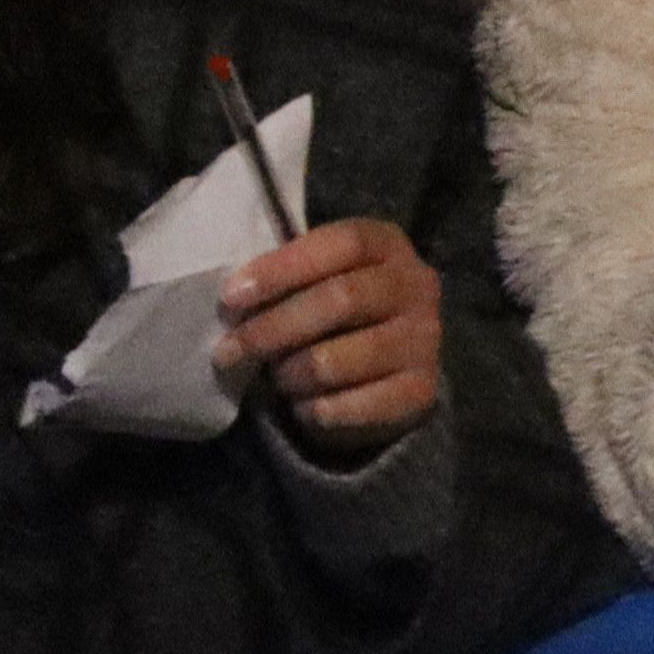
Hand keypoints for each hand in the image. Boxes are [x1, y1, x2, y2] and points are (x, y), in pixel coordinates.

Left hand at [219, 216, 443, 451]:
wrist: (384, 371)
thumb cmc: (330, 315)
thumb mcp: (314, 281)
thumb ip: (285, 279)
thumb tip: (235, 298)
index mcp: (389, 246)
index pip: (344, 243)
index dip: (284, 267)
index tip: (231, 297)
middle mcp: (418, 286)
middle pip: (343, 299)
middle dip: (273, 328)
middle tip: (228, 352)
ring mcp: (425, 339)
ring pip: (336, 360)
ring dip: (290, 374)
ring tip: (277, 378)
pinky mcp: (420, 390)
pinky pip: (349, 406)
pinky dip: (313, 410)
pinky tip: (304, 405)